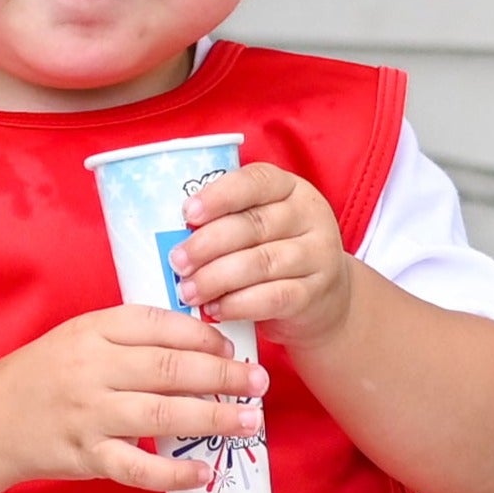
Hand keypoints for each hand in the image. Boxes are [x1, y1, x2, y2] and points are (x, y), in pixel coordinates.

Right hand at [0, 305, 268, 492]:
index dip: (205, 335)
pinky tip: (204, 472)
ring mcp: (89, 414)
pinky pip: (138, 467)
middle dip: (223, 375)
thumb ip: (132, 336)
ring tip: (249, 422)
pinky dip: (174, 472)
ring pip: (163, 414)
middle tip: (258, 383)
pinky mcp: (85, 455)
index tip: (233, 347)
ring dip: (213, 418)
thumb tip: (203, 342)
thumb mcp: (81, 337)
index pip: (161, 325)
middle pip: (171, 368)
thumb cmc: (46, 374)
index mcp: (94, 329)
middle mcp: (92, 368)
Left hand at [171, 164, 354, 343]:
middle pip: (253, 225)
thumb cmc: (274, 252)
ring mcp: (317, 254)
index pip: (255, 182)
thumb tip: (171, 235)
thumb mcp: (258, 226)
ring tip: (187, 291)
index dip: (219, 196)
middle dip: (208, 244)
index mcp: (289, 188)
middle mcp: (308, 215)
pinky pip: (273, 297)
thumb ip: (226, 221)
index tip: (187, 213)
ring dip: (217, 278)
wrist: (322, 298)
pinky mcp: (314, 293)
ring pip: (261, 263)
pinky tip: (215, 310)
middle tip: (176, 261)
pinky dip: (239, 304)